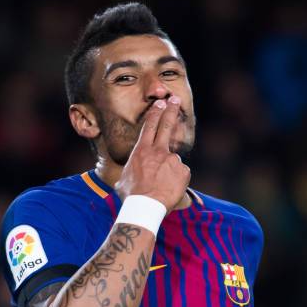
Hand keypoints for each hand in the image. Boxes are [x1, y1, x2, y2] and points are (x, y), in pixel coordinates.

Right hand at [115, 96, 190, 212]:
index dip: (155, 113)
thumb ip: (130, 173)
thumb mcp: (122, 181)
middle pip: (166, 126)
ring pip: (173, 162)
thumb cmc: (130, 196)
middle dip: (171, 111)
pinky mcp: (183, 171)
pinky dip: (177, 181)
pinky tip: (169, 190)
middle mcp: (158, 151)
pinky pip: (181, 175)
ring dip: (169, 172)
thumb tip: (127, 177)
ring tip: (161, 186)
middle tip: (176, 100)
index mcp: (141, 151)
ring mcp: (173, 160)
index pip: (149, 126)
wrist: (145, 206)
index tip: (160, 103)